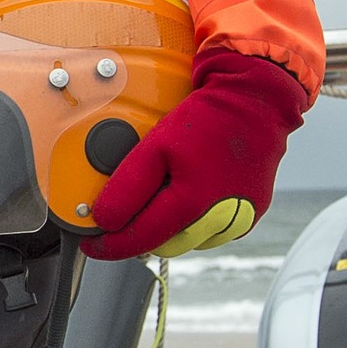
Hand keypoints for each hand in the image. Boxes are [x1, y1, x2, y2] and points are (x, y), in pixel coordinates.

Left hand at [85, 48, 307, 260]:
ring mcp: (238, 219)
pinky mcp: (251, 215)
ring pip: (186, 242)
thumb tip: (104, 219)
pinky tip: (190, 194)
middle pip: (162, 245)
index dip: (110, 245)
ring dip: (167, 229)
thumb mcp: (155, 147)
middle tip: (124, 212)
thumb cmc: (206, 119)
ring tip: (163, 194)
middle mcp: (219, 219)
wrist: (255, 102)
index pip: (140, 240)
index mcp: (192, 204)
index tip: (92, 244)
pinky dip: (193, 221)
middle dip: (139, 233)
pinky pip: (210, 232)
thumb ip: (127, 187)